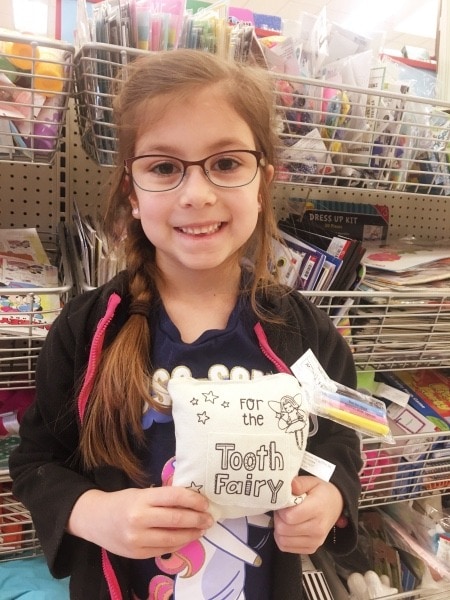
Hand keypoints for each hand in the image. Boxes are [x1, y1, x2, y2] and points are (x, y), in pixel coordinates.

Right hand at [67, 486, 213, 558]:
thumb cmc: (122, 502)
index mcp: (142, 499)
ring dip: (192, 534)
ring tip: (202, 529)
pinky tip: (187, 538)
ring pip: (173, 538)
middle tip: (209, 518)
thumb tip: (192, 500)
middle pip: (177, 518)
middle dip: (197, 519)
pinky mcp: (137, 554)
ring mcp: (138, 539)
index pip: (174, 497)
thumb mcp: (141, 492)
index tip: (205, 503)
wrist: (95, 519)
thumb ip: (162, 497)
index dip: (194, 500)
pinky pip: (164, 549)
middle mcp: (139, 519)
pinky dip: (179, 544)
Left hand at [273, 475, 343, 553]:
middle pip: (283, 530)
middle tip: (283, 510)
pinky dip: (283, 539)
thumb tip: (289, 486)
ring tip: (286, 519)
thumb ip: (299, 483)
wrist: (336, 505)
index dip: (281, 509)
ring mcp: (315, 541)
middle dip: (278, 519)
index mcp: (317, 509)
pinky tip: (288, 529)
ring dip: (279, 529)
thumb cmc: (322, 493)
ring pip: (283, 541)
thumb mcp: (312, 481)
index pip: (289, 517)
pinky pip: (286, 548)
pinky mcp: (311, 549)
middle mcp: (317, 529)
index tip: (283, 503)